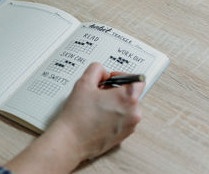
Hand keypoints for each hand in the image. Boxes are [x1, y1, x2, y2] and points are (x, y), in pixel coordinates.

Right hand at [5, 63, 144, 173]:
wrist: (71, 140)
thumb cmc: (78, 116)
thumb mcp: (84, 83)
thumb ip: (96, 69)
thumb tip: (103, 73)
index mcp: (128, 99)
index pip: (137, 79)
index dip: (122, 76)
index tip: (110, 79)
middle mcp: (133, 113)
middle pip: (130, 93)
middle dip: (115, 90)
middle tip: (98, 92)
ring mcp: (130, 126)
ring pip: (126, 107)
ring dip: (114, 103)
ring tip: (96, 105)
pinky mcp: (124, 136)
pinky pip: (123, 119)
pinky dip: (113, 115)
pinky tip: (97, 116)